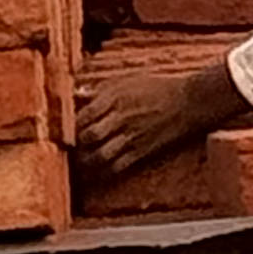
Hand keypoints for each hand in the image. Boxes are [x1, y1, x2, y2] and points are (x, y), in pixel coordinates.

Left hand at [76, 64, 238, 175]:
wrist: (189, 102)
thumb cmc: (158, 87)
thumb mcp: (128, 79)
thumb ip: (101, 88)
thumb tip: (78, 94)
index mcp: (115, 97)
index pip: (84, 115)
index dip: (70, 125)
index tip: (63, 130)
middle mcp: (121, 118)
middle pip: (89, 136)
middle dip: (76, 145)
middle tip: (67, 149)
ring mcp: (131, 136)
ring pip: (100, 156)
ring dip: (86, 163)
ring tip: (77, 165)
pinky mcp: (141, 151)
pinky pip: (118, 166)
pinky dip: (103, 172)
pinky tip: (96, 174)